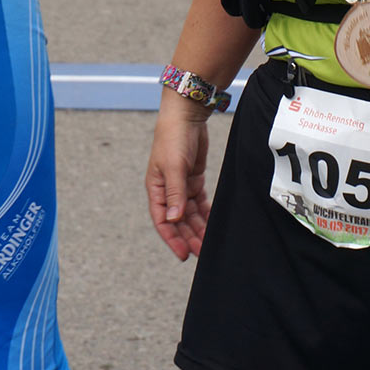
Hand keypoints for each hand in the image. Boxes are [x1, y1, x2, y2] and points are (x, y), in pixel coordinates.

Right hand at [145, 97, 212, 261]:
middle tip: (202, 252)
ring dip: (198, 228)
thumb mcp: (173, 166)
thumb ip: (174, 193)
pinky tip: (213, 224)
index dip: (172, 238)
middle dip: (189, 237)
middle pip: (178, 220)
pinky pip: (199, 203)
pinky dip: (205, 214)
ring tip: (210, 243)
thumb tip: (174, 219)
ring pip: (189, 214)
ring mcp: (181, 185)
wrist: (186, 115)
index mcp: (156, 188)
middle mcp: (167, 190)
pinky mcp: (194, 180)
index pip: (162, 220)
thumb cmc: (173, 137)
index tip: (183, 254)